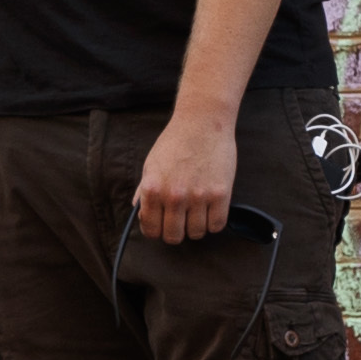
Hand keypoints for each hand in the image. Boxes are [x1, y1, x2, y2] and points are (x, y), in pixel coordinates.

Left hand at [133, 110, 238, 243]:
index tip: (161, 226)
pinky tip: (210, 211)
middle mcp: (174, 196)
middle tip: (180, 223)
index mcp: (153, 189)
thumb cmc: (175, 142)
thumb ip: (144, 191)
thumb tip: (140, 212)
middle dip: (175, 233)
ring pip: (196, 233)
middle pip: (173, 236)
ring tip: (197, 214)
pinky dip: (213, 223)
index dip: (156, 231)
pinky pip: (217, 225)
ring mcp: (199, 196)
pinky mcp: (220, 194)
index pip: (151, 229)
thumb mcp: (152, 164)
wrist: (202, 122)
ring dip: (196, 227)